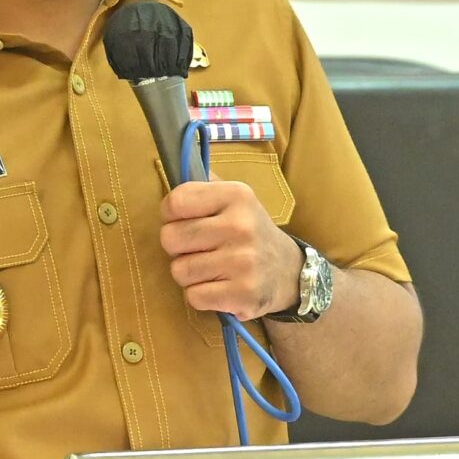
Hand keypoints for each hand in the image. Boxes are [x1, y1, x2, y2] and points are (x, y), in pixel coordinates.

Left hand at [159, 181, 302, 319]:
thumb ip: (205, 183)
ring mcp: (243, 262)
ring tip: (212, 268)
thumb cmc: (249, 232)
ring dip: (189, 273)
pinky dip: (201, 295)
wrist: (288, 271)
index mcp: (237, 195)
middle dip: (178, 247)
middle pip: (170, 238)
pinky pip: (194, 297)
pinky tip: (220, 286)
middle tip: (199, 248)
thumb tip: (177, 161)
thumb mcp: (236, 199)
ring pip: (180, 270)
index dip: (171, 214)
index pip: (175, 202)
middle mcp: (241, 225)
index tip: (185, 220)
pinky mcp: (243, 294)